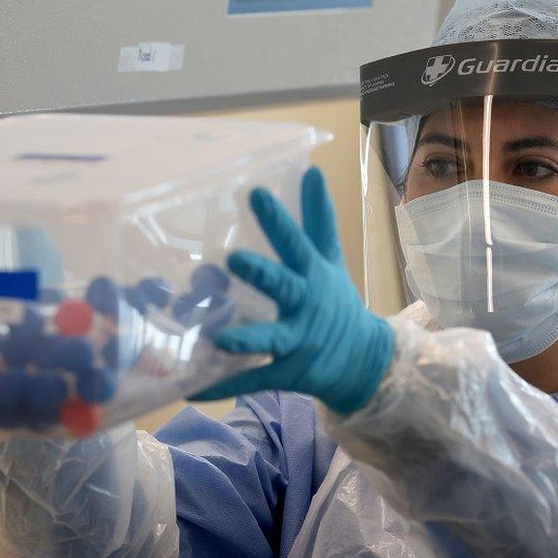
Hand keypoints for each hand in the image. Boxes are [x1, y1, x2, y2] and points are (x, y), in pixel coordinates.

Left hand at [190, 167, 394, 413]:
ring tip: (222, 338)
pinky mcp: (288, 373)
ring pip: (271, 339)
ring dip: (248, 339)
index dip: (277, 219)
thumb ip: (318, 219)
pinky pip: (254, 380)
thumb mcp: (329, 260)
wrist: (363, 360)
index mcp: (312, 275)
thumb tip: (312, 170)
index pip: (296, 242)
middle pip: (284, 286)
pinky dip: (224, 385)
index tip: (255, 193)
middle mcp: (306, 306)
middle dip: (262, 274)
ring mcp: (298, 342)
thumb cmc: (335, 302)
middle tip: (234, 259)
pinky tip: (194, 388)